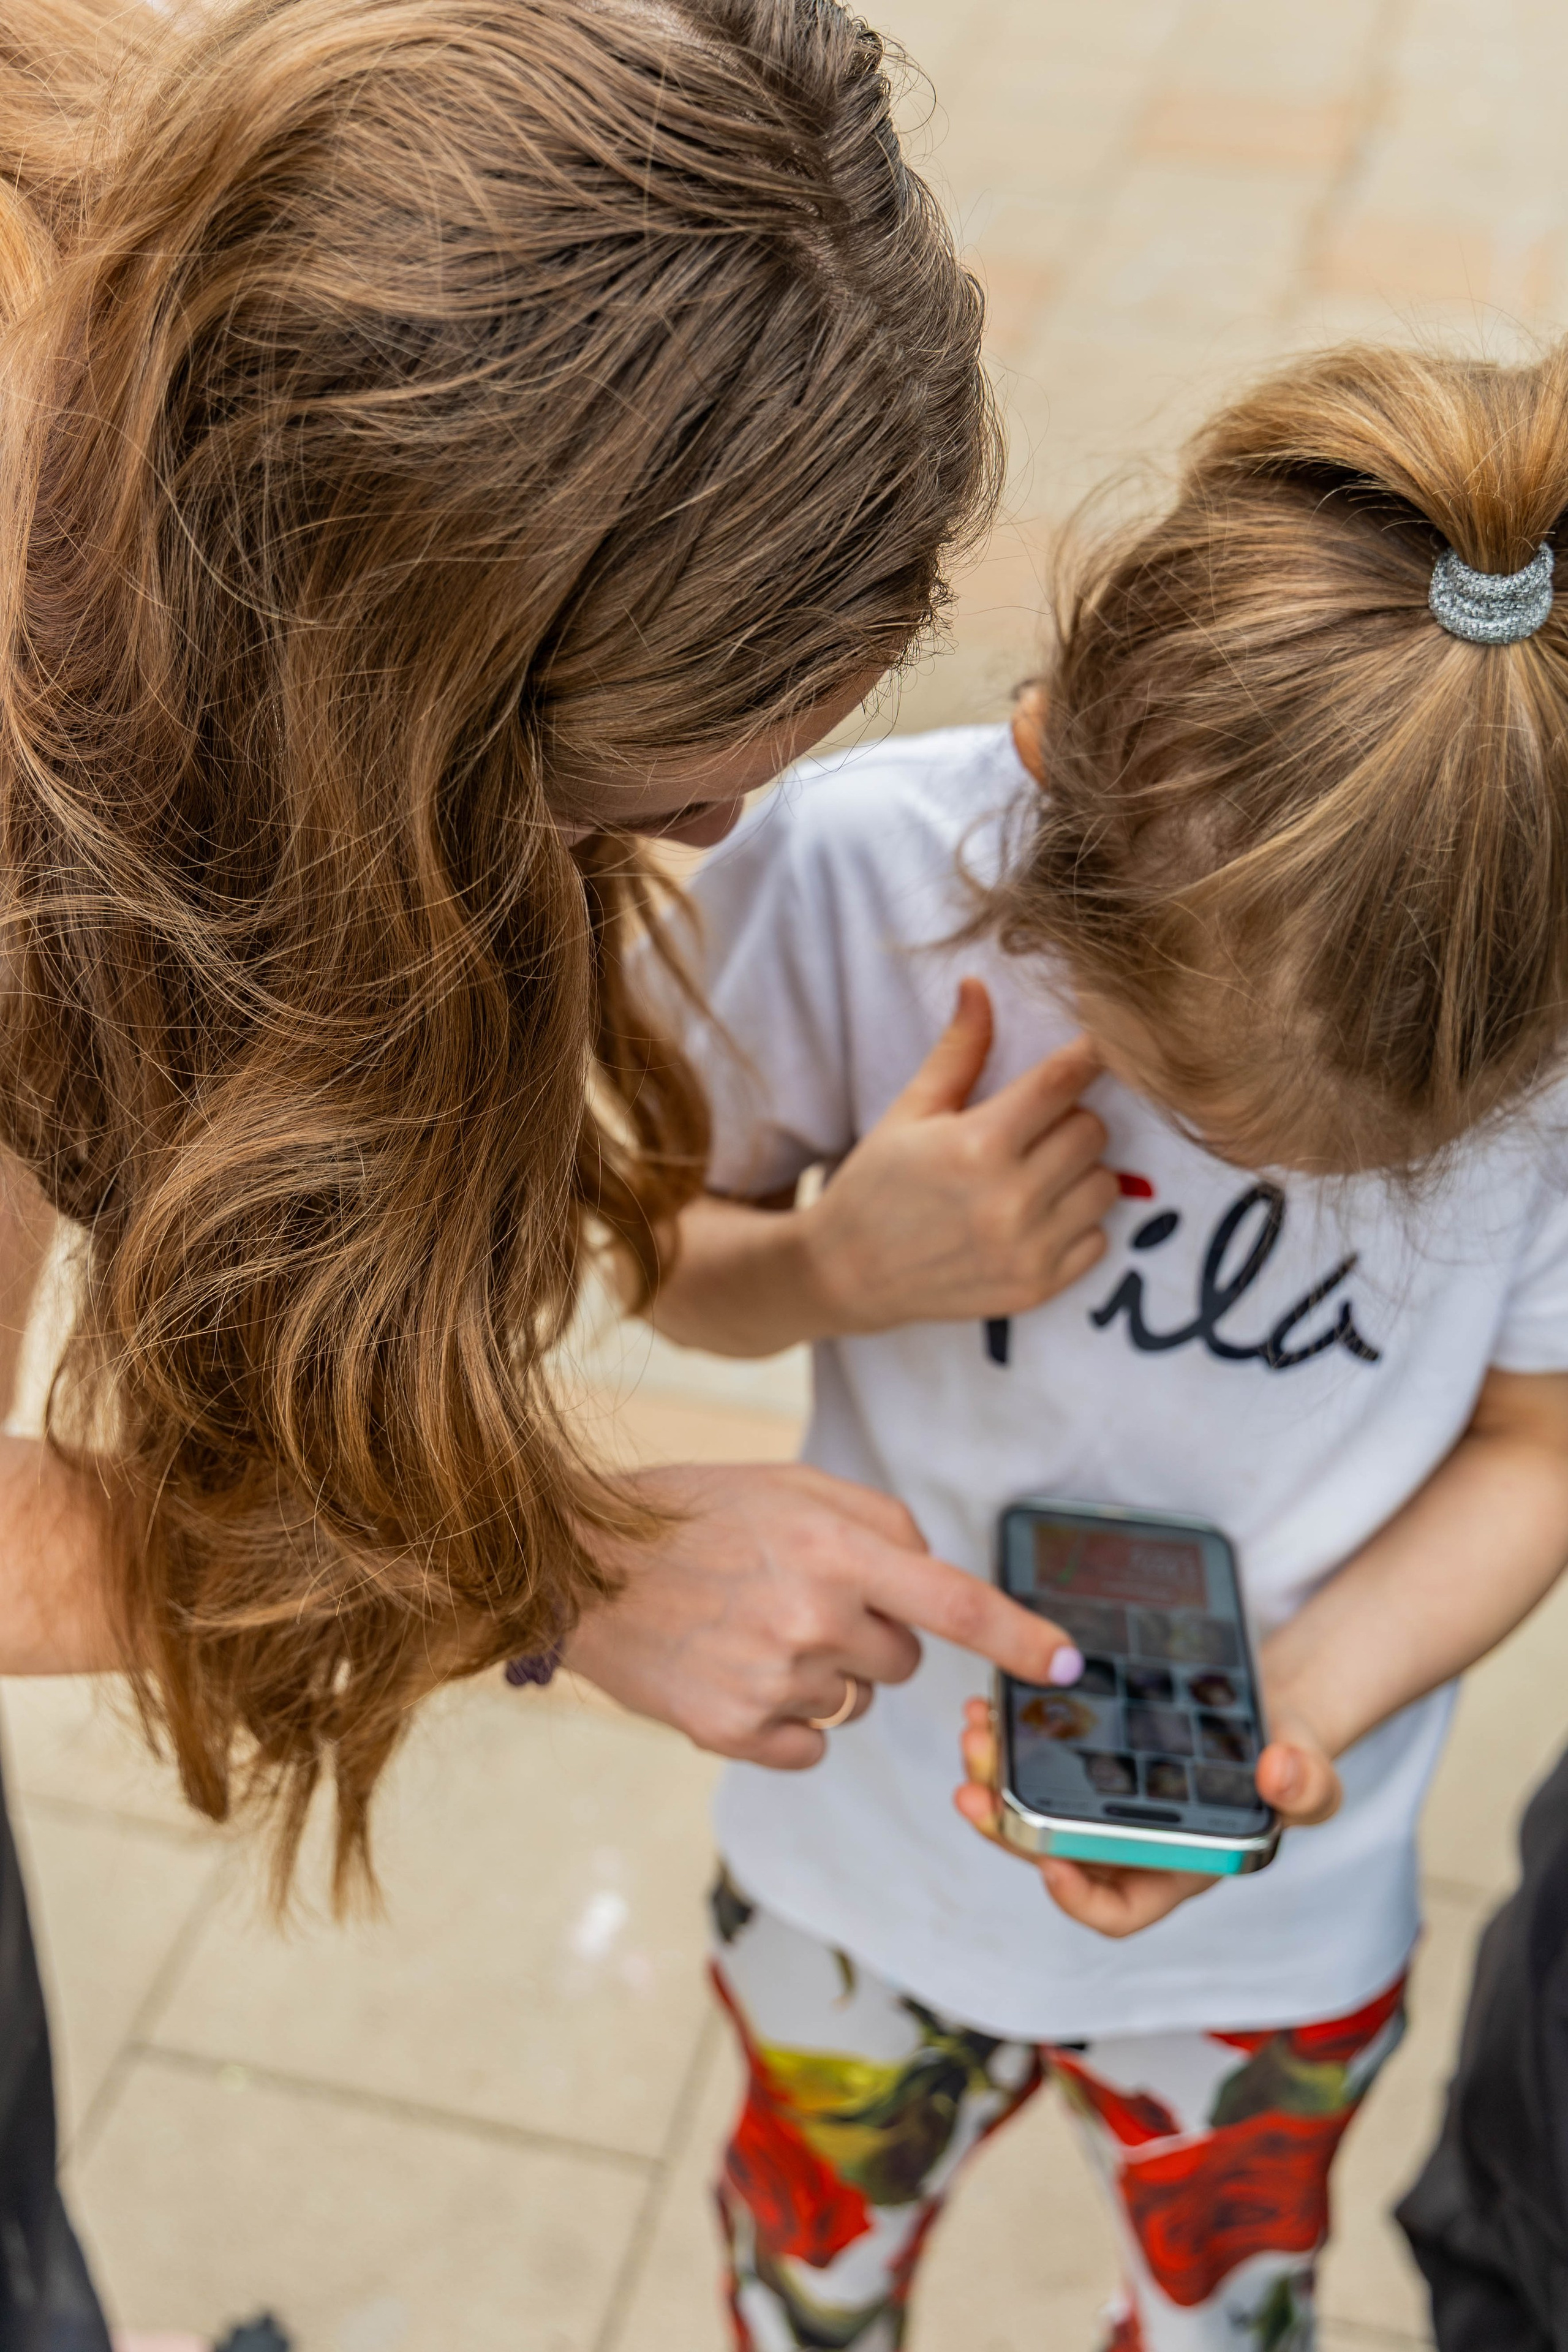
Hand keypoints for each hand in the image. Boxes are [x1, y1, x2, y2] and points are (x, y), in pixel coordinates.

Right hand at [564, 1461, 1079, 1767]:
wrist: (578, 1564)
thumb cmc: (691, 1513)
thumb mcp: (790, 1485)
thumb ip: (877, 1523)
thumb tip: (933, 1576)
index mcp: (835, 1551)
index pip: (955, 1602)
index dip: (1020, 1638)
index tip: (1068, 1667)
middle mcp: (814, 1620)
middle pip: (905, 1660)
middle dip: (872, 1634)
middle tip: (798, 1599)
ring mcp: (773, 1682)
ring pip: (855, 1701)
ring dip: (823, 1673)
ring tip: (752, 1628)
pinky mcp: (732, 1733)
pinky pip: (810, 1745)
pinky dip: (785, 1720)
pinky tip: (736, 1673)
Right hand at [797, 979, 1115, 1333]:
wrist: (846, 1274)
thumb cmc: (877, 1183)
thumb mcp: (911, 1111)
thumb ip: (959, 1051)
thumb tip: (978, 985)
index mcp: (978, 1144)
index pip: (1062, 1082)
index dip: (1083, 1058)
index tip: (1094, 1048)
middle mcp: (1010, 1199)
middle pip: (1093, 1131)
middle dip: (1069, 1120)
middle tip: (1033, 1128)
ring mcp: (1027, 1249)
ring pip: (1105, 1185)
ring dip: (1079, 1173)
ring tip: (1036, 1174)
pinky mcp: (1037, 1288)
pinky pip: (1097, 1239)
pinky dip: (1076, 1225)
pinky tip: (1035, 1218)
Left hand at [952, 1695, 1341, 1939]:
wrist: (1265, 1709)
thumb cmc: (1287, 1758)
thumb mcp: (1310, 1773)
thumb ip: (1307, 1784)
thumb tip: (1280, 1773)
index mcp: (1177, 1870)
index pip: (1118, 1910)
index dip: (1079, 1900)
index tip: (1050, 1863)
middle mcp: (1129, 1846)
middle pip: (1052, 1854)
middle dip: (1008, 1827)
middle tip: (974, 1787)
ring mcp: (1103, 1804)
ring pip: (1031, 1809)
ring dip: (993, 1780)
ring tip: (975, 1733)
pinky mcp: (1086, 1761)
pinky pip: (1034, 1763)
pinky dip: (1008, 1740)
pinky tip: (992, 1703)